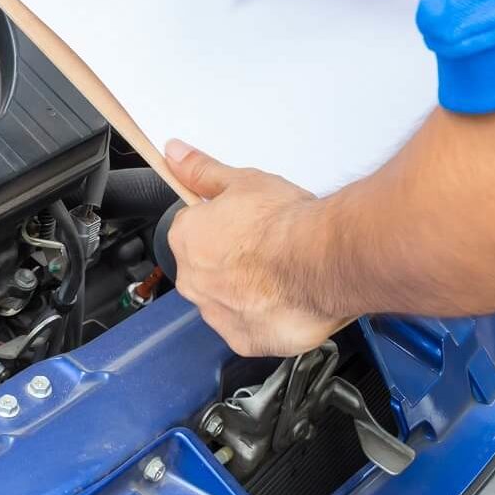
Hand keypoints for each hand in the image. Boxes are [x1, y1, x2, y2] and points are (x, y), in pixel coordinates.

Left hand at [163, 140, 352, 356]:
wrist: (319, 260)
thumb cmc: (283, 223)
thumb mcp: (242, 180)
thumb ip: (202, 171)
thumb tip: (175, 154)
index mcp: (186, 239)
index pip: (194, 230)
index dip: (222, 224)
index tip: (244, 223)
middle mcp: (193, 281)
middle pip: (208, 268)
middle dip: (232, 260)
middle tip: (266, 247)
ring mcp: (217, 314)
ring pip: (227, 300)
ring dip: (247, 291)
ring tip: (281, 273)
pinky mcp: (244, 340)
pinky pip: (249, 328)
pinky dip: (265, 316)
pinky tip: (286, 298)